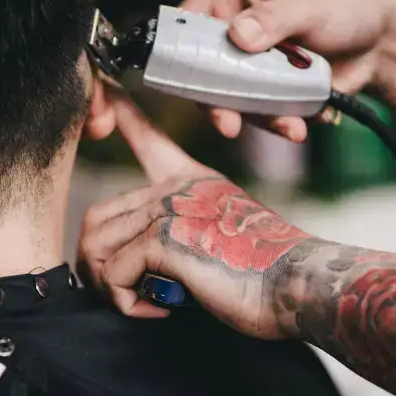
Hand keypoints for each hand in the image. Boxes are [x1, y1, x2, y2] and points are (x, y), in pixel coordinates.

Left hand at [77, 88, 313, 337]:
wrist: (299, 284)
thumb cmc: (267, 275)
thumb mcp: (224, 238)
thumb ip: (186, 234)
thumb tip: (147, 262)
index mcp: (194, 182)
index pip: (149, 142)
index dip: (124, 119)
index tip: (108, 89)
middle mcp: (176, 188)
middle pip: (98, 218)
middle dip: (100, 264)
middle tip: (127, 293)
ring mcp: (169, 208)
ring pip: (96, 246)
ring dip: (110, 285)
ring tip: (141, 302)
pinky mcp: (164, 238)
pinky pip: (113, 274)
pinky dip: (127, 302)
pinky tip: (162, 307)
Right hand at [181, 0, 395, 141]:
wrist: (379, 42)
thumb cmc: (343, 6)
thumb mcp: (309, 5)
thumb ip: (274, 19)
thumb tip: (239, 35)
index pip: (189, 25)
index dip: (183, 55)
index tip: (193, 84)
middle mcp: (230, 30)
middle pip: (205, 72)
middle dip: (220, 102)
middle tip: (230, 125)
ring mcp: (247, 64)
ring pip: (233, 100)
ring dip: (259, 118)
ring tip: (292, 127)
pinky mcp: (265, 91)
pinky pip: (260, 114)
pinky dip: (280, 123)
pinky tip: (306, 122)